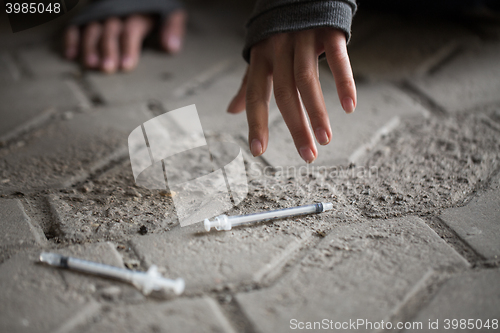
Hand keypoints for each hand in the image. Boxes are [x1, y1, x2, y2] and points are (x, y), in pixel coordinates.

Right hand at [64, 10, 185, 72]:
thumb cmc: (154, 9)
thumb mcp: (169, 12)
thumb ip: (172, 28)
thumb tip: (171, 46)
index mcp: (137, 12)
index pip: (131, 29)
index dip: (128, 47)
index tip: (127, 66)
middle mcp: (117, 12)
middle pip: (110, 30)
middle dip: (108, 49)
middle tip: (107, 68)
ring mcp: (100, 14)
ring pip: (92, 29)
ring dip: (89, 47)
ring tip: (90, 65)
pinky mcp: (88, 17)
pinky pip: (76, 26)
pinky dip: (71, 39)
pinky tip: (70, 55)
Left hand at [227, 28, 355, 162]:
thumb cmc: (279, 31)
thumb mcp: (260, 54)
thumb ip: (248, 83)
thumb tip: (231, 111)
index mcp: (261, 57)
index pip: (256, 95)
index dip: (256, 123)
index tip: (258, 151)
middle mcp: (279, 48)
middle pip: (285, 93)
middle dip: (296, 127)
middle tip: (307, 156)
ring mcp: (303, 38)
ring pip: (308, 80)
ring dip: (318, 113)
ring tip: (325, 139)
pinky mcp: (327, 30)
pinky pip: (338, 58)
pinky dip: (344, 82)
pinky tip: (349, 106)